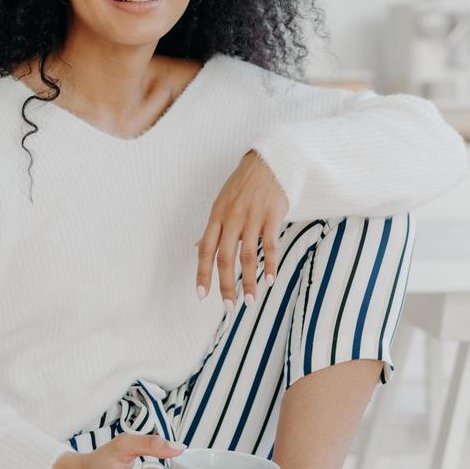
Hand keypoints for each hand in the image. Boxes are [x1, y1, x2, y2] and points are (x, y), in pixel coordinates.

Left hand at [195, 150, 289, 307]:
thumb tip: (197, 248)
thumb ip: (212, 229)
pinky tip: (271, 280)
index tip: (202, 295)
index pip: (206, 250)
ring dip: (250, 281)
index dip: (202, 273)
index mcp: (217, 216)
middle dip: (226, 285)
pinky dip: (270, 264)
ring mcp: (253, 217)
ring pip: (248, 255)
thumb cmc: (243, 185)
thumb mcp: (222, 203)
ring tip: (251, 301)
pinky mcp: (272, 215)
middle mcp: (232, 218)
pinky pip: (270, 244)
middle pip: (226, 257)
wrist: (268, 162)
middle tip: (230, 306)